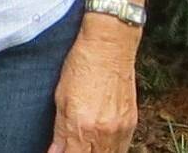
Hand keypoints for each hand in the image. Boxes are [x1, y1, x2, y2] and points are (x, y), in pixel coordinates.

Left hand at [47, 16, 139, 152]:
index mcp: (81, 126)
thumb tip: (55, 152)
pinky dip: (112, 149)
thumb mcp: (61, 97)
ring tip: (88, 145)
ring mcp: (120, 129)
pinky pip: (123, 147)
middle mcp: (103, 132)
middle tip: (74, 145)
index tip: (60, 152)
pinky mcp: (132, 123)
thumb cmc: (82, 65)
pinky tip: (103, 144)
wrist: (110, 45)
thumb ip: (60, 131)